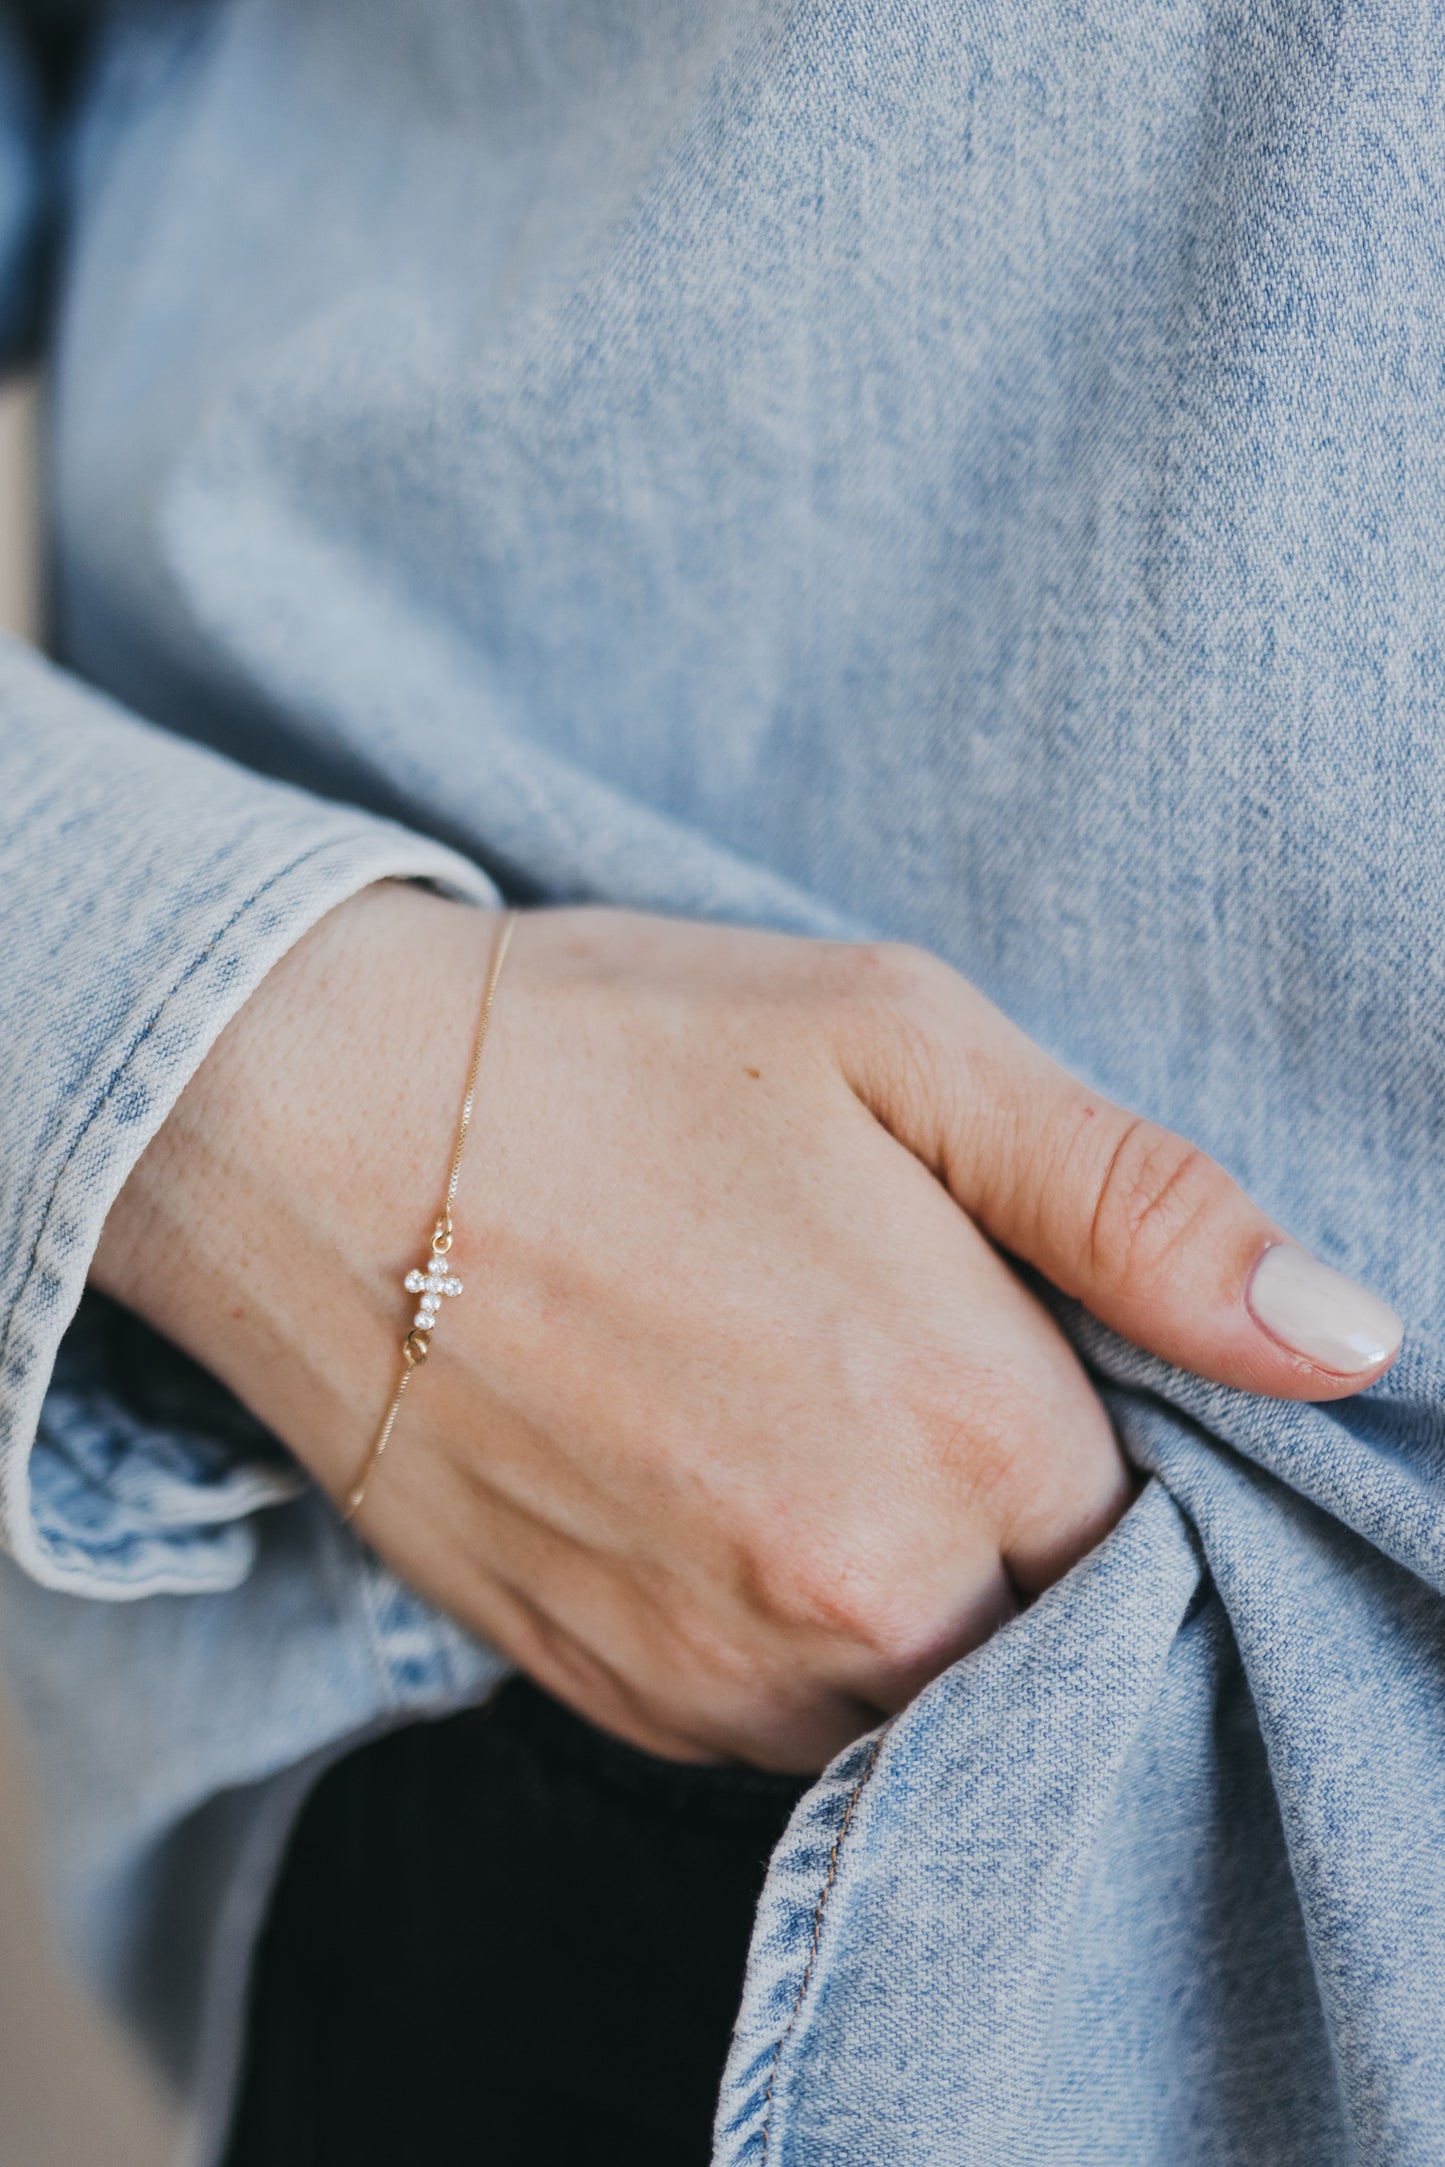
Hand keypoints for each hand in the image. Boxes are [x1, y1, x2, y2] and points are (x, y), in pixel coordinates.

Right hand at [93, 888, 1400, 1768]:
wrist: (308, 1126)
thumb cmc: (611, 1053)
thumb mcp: (902, 1042)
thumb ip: (1140, 1207)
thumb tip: (1347, 1340)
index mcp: (967, 1427)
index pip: (1160, 1512)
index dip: (1092, 1411)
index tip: (1004, 1325)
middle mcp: (857, 1594)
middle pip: (1045, 1616)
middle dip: (1009, 1503)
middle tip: (879, 1343)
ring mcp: (720, 1667)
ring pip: (918, 1681)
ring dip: (900, 1574)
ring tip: (782, 1399)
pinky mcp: (611, 1694)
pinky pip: (779, 1714)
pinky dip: (785, 1620)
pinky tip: (703, 1469)